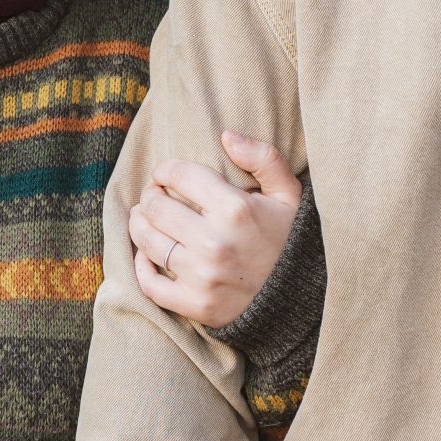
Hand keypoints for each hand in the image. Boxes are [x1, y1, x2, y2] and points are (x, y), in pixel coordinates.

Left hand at [130, 131, 302, 328]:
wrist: (301, 297)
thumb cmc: (290, 238)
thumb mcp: (288, 193)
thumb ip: (263, 157)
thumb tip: (226, 135)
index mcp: (235, 209)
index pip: (179, 175)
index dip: (165, 169)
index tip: (165, 173)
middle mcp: (215, 242)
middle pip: (156, 207)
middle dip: (150, 194)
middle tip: (154, 194)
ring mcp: (203, 276)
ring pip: (148, 242)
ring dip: (139, 224)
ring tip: (143, 217)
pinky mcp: (197, 305)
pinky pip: (151, 285)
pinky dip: (141, 267)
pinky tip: (145, 253)